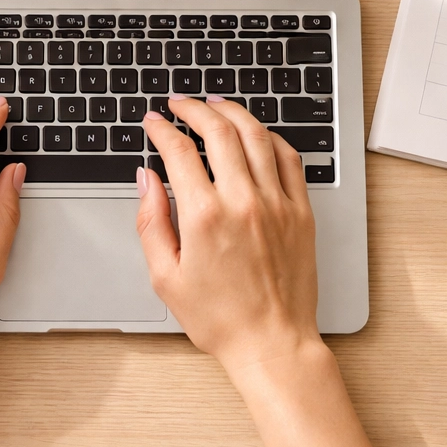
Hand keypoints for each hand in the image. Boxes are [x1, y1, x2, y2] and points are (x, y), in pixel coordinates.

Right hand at [135, 95, 319, 371]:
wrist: (272, 343)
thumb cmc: (220, 319)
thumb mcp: (166, 276)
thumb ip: (151, 221)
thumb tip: (146, 179)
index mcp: (204, 217)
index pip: (179, 151)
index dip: (162, 129)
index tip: (153, 122)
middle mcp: (243, 202)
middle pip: (219, 131)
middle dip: (194, 109)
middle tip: (180, 104)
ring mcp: (277, 204)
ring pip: (256, 136)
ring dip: (233, 112)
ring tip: (215, 105)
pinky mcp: (301, 212)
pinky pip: (288, 159)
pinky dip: (270, 137)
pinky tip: (256, 134)